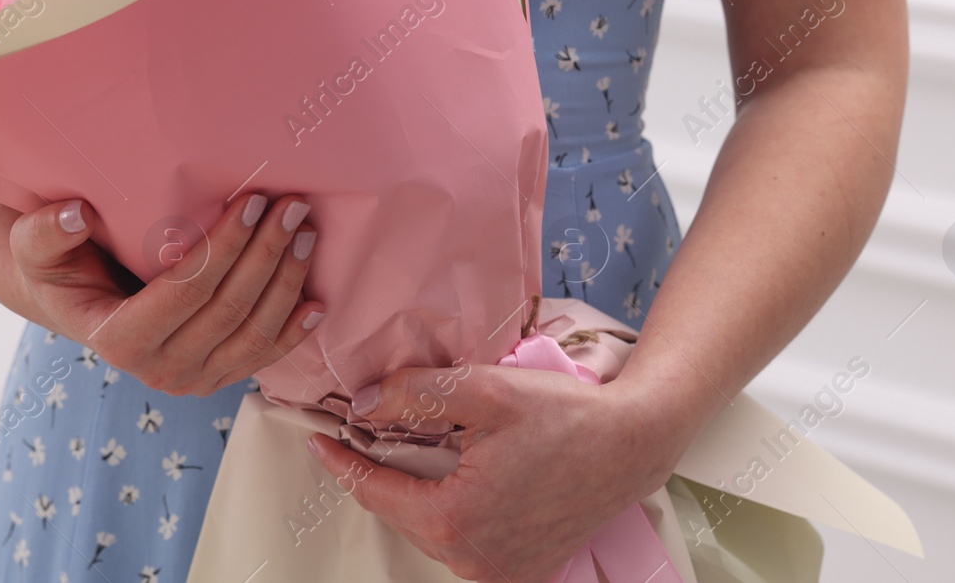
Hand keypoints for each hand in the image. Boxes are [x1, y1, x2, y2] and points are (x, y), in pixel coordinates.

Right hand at [9, 193, 321, 395]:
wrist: (74, 300)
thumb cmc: (58, 265)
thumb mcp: (34, 245)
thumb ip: (46, 231)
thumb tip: (75, 214)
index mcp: (118, 339)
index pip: (186, 290)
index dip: (224, 247)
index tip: (252, 201)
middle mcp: (158, 370)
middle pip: (229, 309)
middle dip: (267, 254)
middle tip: (292, 206)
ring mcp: (191, 380)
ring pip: (254, 335)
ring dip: (287, 283)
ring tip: (307, 233)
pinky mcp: (215, 377)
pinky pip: (262, 358)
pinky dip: (294, 331)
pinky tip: (318, 302)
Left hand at [306, 363, 696, 582]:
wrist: (633, 443)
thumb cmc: (567, 416)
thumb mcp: (485, 391)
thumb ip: (417, 394)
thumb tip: (365, 403)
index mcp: (456, 519)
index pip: (376, 492)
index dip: (343, 463)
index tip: (320, 440)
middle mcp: (473, 560)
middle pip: (402, 515)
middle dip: (380, 476)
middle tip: (363, 437)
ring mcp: (499, 573)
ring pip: (431, 531)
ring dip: (416, 495)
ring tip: (409, 453)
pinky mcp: (521, 572)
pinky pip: (464, 543)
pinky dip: (450, 513)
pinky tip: (454, 478)